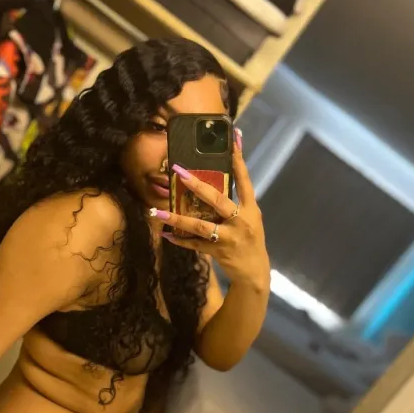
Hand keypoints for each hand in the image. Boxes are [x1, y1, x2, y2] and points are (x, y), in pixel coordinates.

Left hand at [150, 135, 269, 289]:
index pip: (244, 180)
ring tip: (158, 210)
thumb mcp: (249, 219)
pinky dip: (180, 239)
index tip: (232, 140)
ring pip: (200, 226)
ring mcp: (229, 237)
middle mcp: (241, 220)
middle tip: (179, 171)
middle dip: (197, 185)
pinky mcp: (218, 251)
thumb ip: (236, 203)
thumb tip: (213, 183)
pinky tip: (165, 233)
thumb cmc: (250, 241)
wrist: (255, 272)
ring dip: (178, 218)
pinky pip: (195, 244)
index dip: (238, 160)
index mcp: (251, 209)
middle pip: (217, 200)